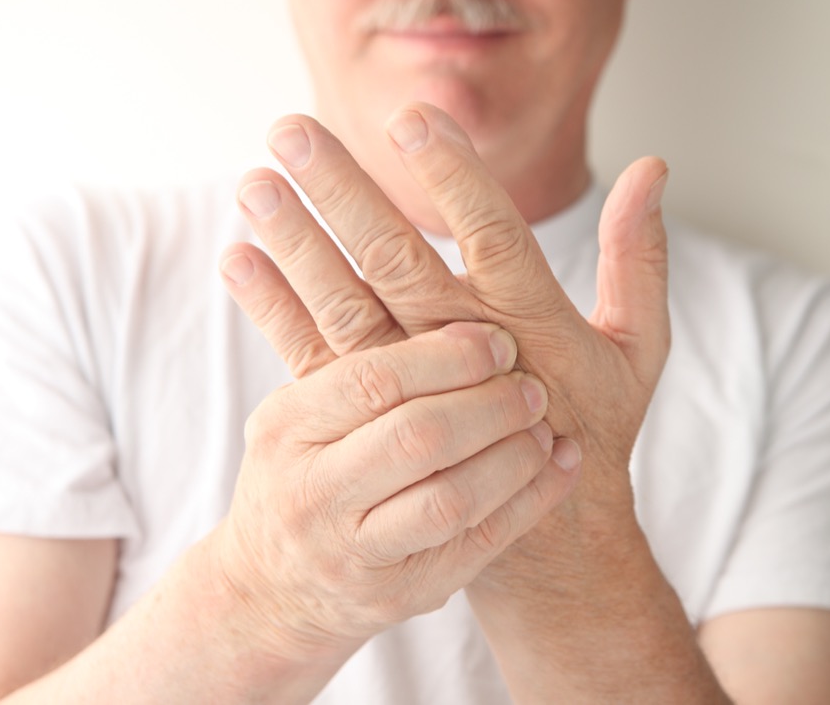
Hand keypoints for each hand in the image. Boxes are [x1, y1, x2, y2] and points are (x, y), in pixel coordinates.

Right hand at [206, 320, 569, 660]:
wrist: (270, 591)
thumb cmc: (299, 471)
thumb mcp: (295, 407)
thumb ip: (332, 340)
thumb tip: (349, 237)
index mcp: (289, 427)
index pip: (374, 379)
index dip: (446, 354)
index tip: (496, 337)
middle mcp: (315, 493)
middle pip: (418, 437)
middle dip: (488, 404)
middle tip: (533, 383)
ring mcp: (357, 552)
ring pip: (452, 499)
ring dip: (513, 454)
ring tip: (545, 424)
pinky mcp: (402, 593)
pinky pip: (479, 544)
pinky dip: (529, 500)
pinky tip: (560, 465)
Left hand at [224, 104, 669, 499]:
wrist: (552, 537)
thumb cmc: (597, 423)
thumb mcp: (639, 347)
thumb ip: (639, 256)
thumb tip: (653, 167)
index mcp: (531, 321)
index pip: (494, 235)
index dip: (455, 180)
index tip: (412, 118)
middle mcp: (464, 348)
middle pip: (398, 261)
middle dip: (344, 193)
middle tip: (293, 129)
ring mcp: (410, 385)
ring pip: (345, 303)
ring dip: (297, 242)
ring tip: (252, 181)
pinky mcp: (371, 416)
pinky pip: (315, 356)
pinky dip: (273, 308)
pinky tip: (237, 257)